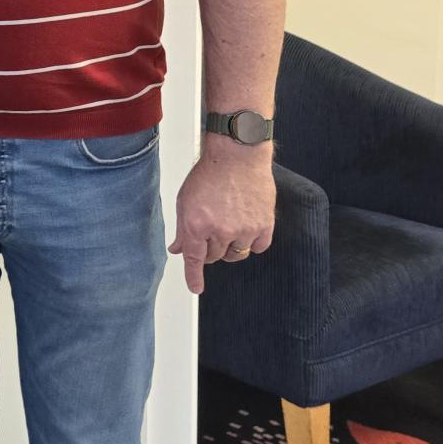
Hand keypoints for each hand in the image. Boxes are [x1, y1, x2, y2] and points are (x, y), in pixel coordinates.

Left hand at [170, 143, 275, 293]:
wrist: (237, 155)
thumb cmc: (209, 173)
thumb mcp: (185, 200)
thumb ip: (183, 229)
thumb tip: (177, 250)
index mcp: (197, 224)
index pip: (194, 259)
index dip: (194, 276)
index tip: (195, 288)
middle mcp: (221, 230)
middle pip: (214, 257)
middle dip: (209, 248)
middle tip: (211, 230)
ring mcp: (245, 229)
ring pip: (235, 254)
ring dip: (230, 246)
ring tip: (228, 223)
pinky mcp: (265, 225)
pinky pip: (258, 248)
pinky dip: (252, 243)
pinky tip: (247, 228)